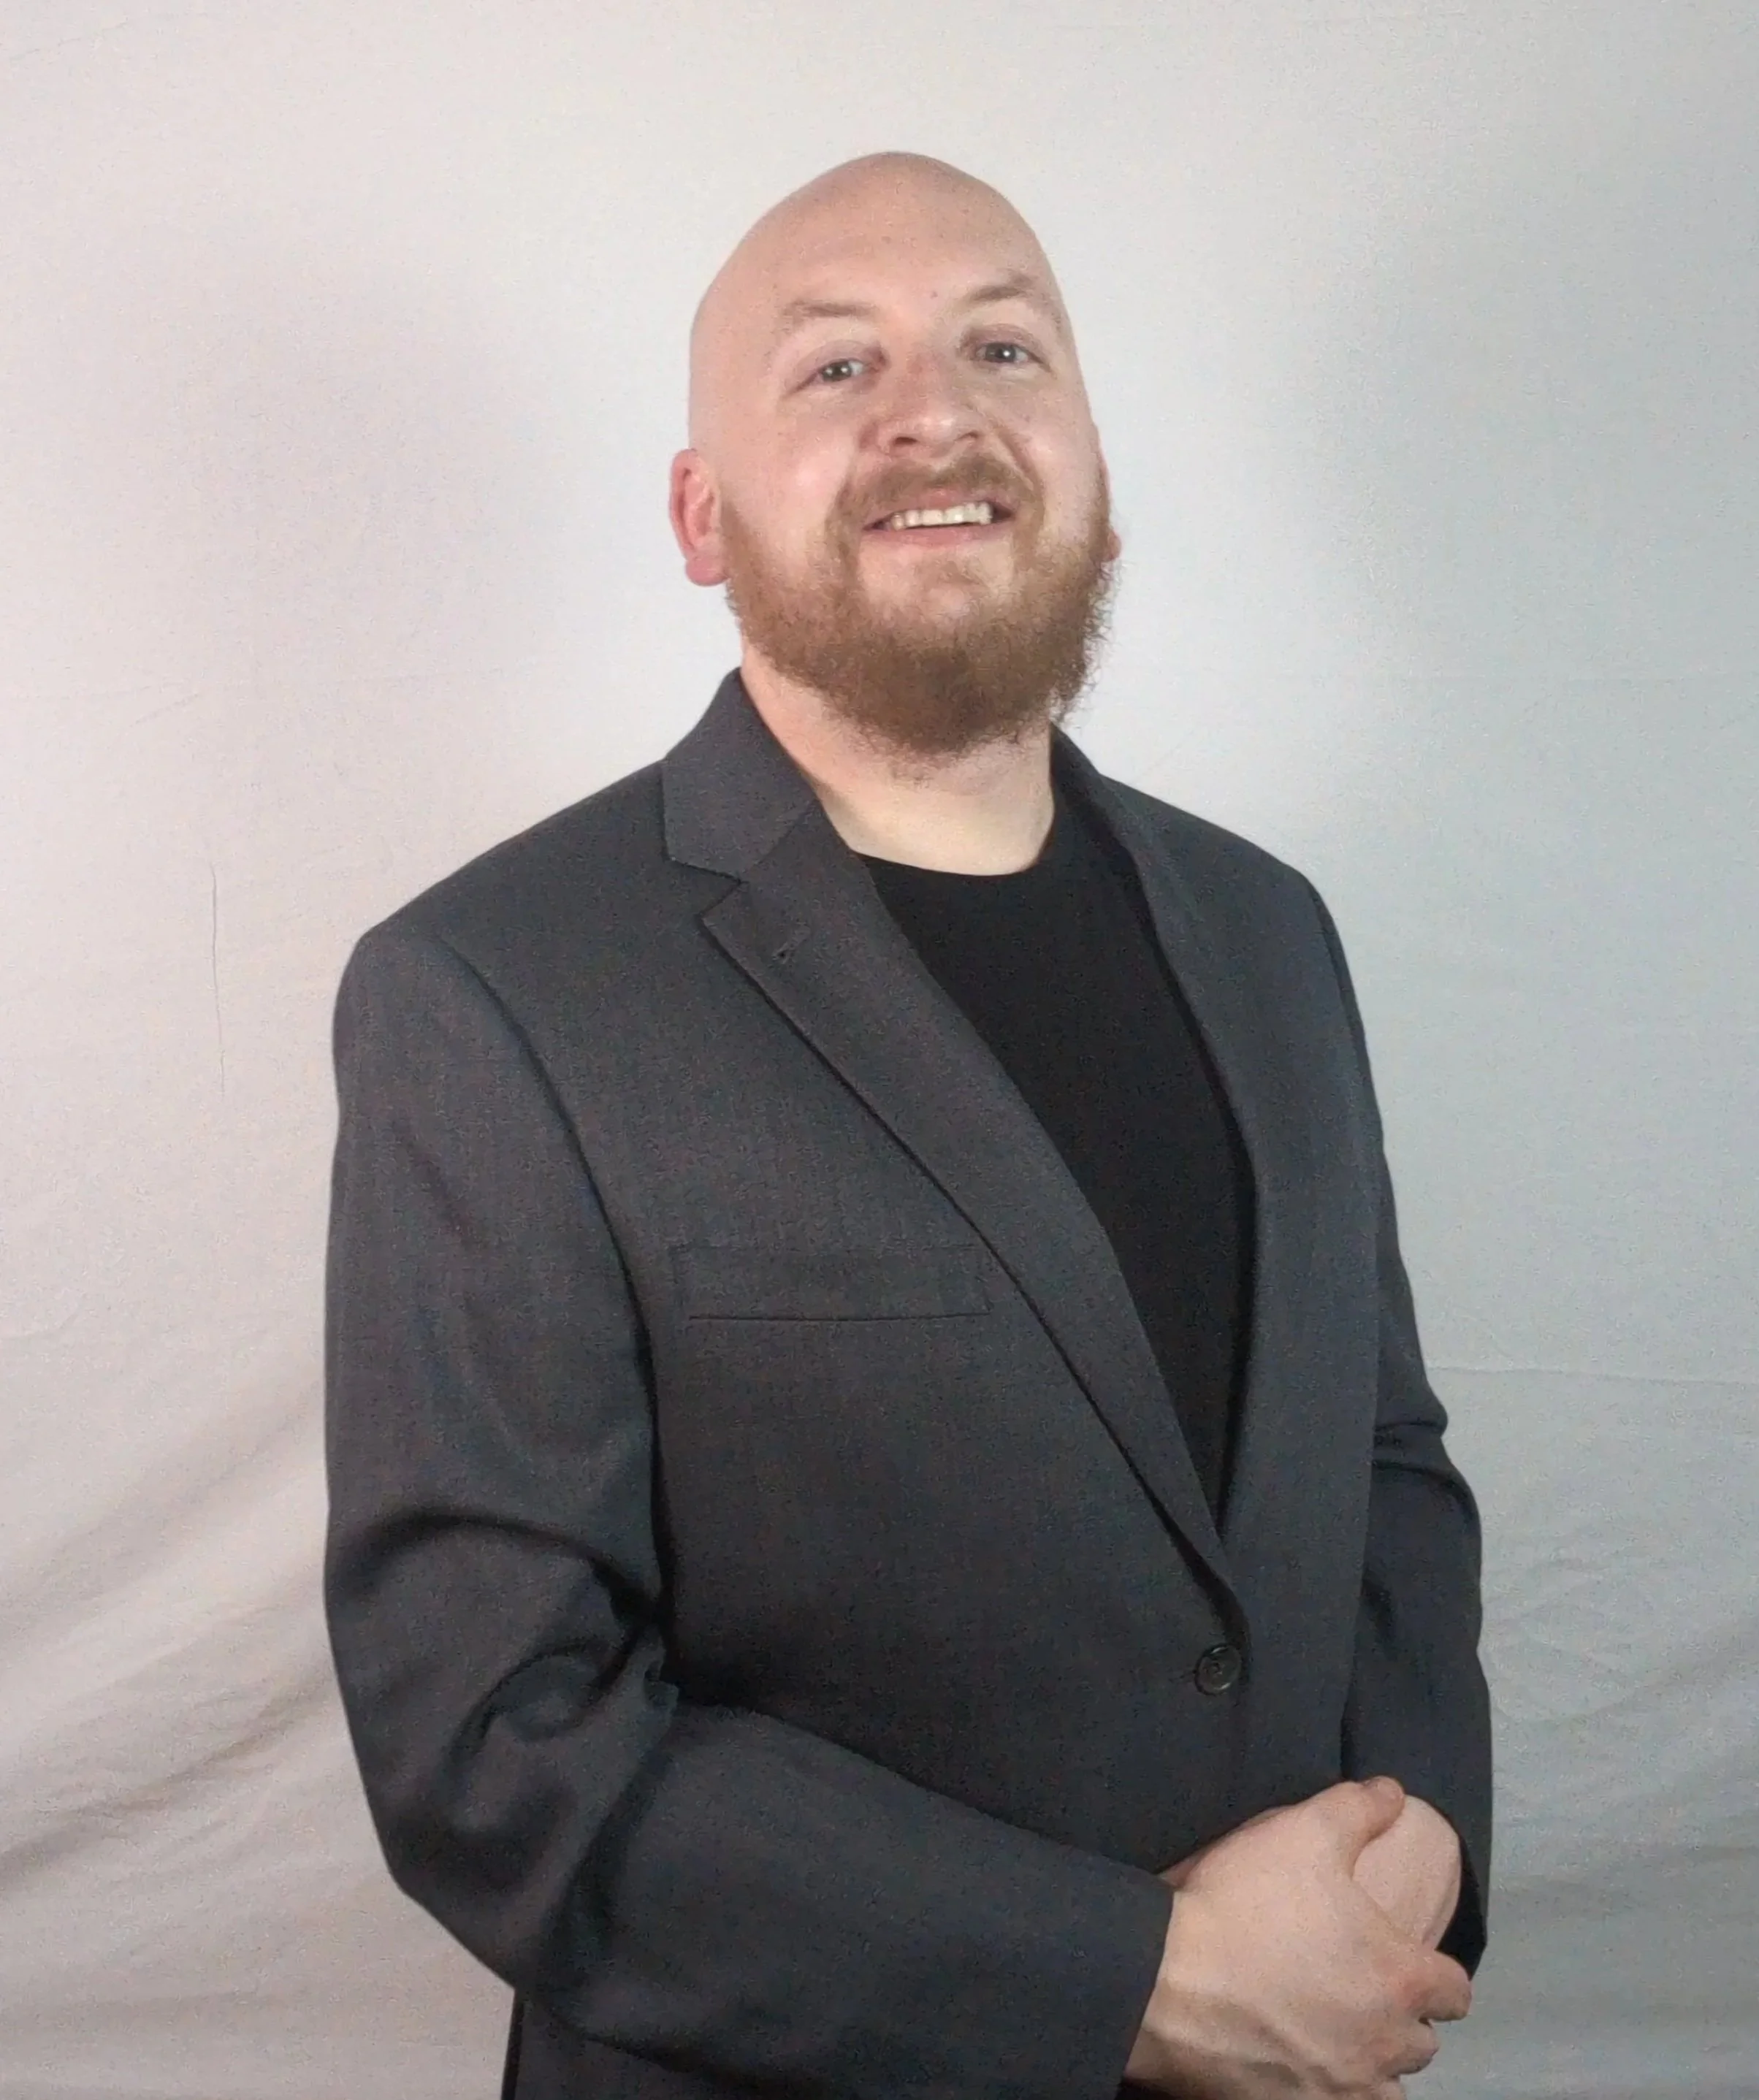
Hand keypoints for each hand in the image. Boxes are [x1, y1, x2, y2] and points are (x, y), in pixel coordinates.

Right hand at [1123, 1778, 1471, 2098]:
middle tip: (1359, 1989)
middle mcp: (1385, 2045)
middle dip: (1400, 2019)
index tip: (1404, 1959)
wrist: (1168, 1981)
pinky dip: (1331, 2092)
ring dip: (1372, 2065)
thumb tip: (1394, 1793)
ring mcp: (1342, 2088)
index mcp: (1400, 1978)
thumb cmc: (1245, 1904)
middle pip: (1421, 2045)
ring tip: (1336, 2038)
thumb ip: (1358, 1808)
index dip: (1434, 1973)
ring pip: (1386, 2091)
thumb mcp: (1304, 1830)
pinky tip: (1304, 2068)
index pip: (1454, 1992)